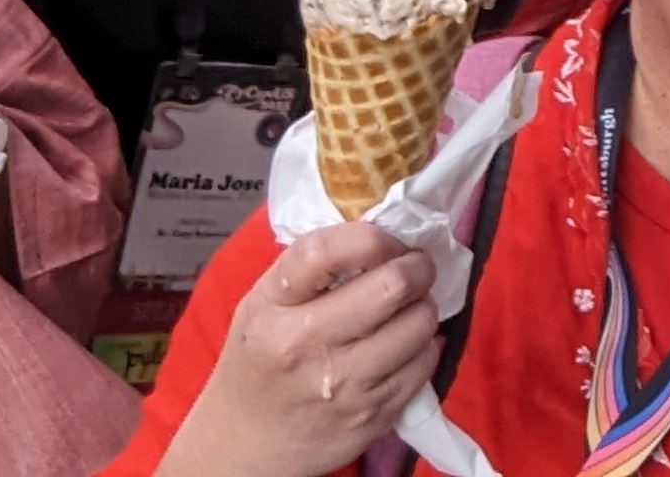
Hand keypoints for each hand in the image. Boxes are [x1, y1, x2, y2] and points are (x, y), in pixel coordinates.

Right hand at [162, 224, 441, 476]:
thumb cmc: (257, 363)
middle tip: (415, 267)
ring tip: (408, 308)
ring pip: (419, 325)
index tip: (389, 237)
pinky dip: (424, 348)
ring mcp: (342, 385)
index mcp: (273, 308)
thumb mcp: (262, 304)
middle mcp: (306, 346)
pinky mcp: (371, 417)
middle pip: (391, 286)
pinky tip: (404, 345)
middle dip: (417, 268)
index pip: (326, 251)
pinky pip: (425, 366)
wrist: (244, 446)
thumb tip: (379, 224)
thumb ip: (311, 267)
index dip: (372, 236)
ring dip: (423, 308)